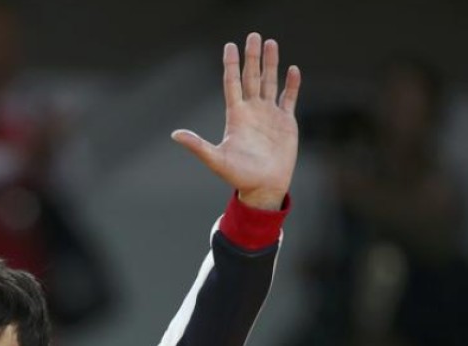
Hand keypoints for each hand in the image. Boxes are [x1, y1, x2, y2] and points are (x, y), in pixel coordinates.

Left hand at [172, 33, 300, 209]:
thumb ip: (197, 145)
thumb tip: (174, 135)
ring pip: (270, 83)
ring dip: (271, 64)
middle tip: (253, 35)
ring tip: (270, 43)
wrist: (263, 187)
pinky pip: (289, 98)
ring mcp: (269, 115)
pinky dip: (292, 85)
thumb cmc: (238, 176)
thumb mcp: (216, 159)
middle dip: (252, 57)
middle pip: (252, 77)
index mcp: (236, 116)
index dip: (231, 64)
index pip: (232, 83)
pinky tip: (293, 70)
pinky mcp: (286, 122)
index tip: (230, 45)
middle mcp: (252, 111)